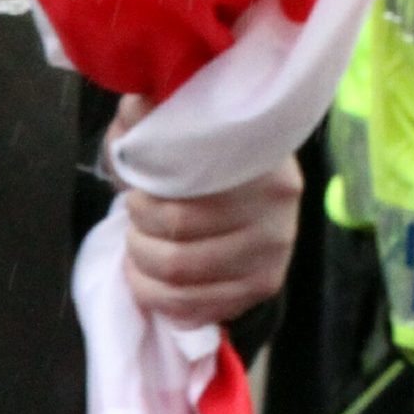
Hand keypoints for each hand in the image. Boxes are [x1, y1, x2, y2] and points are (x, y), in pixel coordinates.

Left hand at [112, 94, 303, 327]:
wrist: (258, 182)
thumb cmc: (211, 155)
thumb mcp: (183, 128)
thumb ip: (154, 117)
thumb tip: (135, 104)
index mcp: (265, 173)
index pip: (180, 211)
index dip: (141, 205)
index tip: (134, 190)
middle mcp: (278, 220)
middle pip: (175, 253)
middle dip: (139, 237)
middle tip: (136, 219)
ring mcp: (273, 258)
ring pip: (180, 284)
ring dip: (143, 270)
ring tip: (140, 246)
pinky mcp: (264, 286)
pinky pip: (195, 309)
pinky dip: (159, 298)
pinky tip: (154, 277)